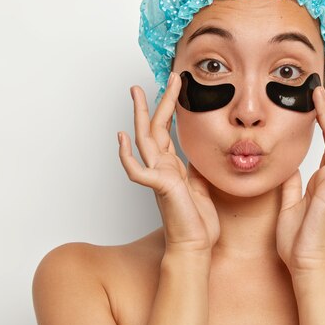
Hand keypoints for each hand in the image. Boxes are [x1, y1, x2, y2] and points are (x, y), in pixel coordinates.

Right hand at [117, 73, 219, 254]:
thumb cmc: (198, 222)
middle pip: (155, 127)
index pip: (168, 131)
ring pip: (145, 140)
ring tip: (137, 93)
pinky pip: (137, 170)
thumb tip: (198, 153)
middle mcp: (162, 167)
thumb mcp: (202, 186)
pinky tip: (122, 138)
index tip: (175, 88)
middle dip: (157, 101)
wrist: (196, 246)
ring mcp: (158, 176)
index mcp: (173, 166)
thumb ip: (195, 167)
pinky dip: (126, 155)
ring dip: (140, 115)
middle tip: (164, 78)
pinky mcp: (159, 187)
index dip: (170, 108)